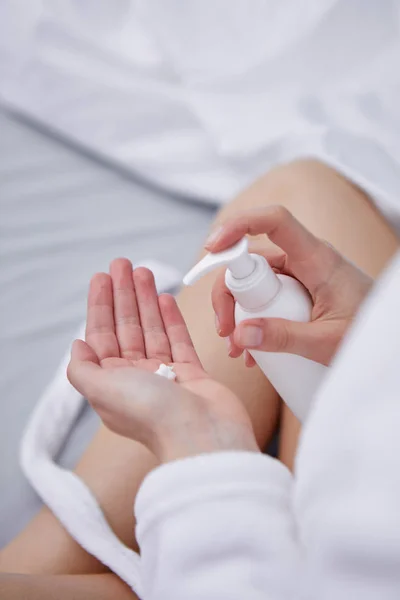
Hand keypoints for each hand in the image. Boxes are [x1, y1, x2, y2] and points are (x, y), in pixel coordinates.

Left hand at [67, 259, 257, 461]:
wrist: (203, 437)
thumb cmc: (152, 415)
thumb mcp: (102, 390)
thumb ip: (84, 368)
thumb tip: (77, 345)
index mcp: (111, 383)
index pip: (102, 335)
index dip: (100, 305)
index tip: (102, 277)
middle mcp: (136, 378)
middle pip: (127, 327)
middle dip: (123, 295)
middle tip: (123, 264)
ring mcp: (165, 375)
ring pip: (152, 329)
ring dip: (146, 300)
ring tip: (144, 271)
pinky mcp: (191, 374)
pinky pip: (178, 340)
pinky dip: (170, 319)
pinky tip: (165, 298)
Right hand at [206, 206, 371, 365]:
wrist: (389, 338)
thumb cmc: (368, 333)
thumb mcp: (326, 341)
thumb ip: (284, 337)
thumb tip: (239, 334)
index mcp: (317, 259)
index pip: (275, 221)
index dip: (240, 225)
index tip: (213, 248)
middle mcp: (305, 260)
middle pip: (252, 259)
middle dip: (229, 293)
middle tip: (225, 330)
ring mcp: (301, 275)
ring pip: (255, 281)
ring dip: (238, 311)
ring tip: (237, 347)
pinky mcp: (299, 290)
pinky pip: (266, 296)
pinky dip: (253, 319)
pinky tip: (251, 349)